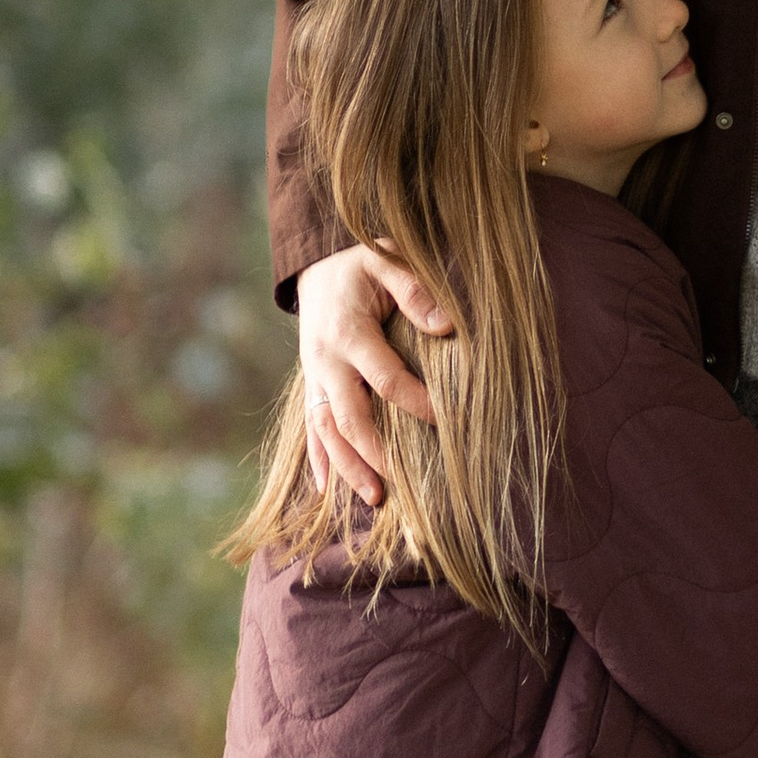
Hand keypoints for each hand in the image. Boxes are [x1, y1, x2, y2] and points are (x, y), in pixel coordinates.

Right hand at [294, 241, 450, 504]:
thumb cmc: (360, 265)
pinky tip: (327, 488)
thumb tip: (447, 325)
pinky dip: (319, 458)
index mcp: (348, 332)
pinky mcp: (310, 385)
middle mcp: (326, 361)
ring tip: (375, 498)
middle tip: (406, 483)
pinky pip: (310, 427)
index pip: (385, 378)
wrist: (316, 266)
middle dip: (376, 453)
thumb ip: (414, 289)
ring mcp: (314, 377)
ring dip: (348, 466)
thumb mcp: (384, 259)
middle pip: (349, 417)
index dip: (415, 402)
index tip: (447, 420)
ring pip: (326, 431)